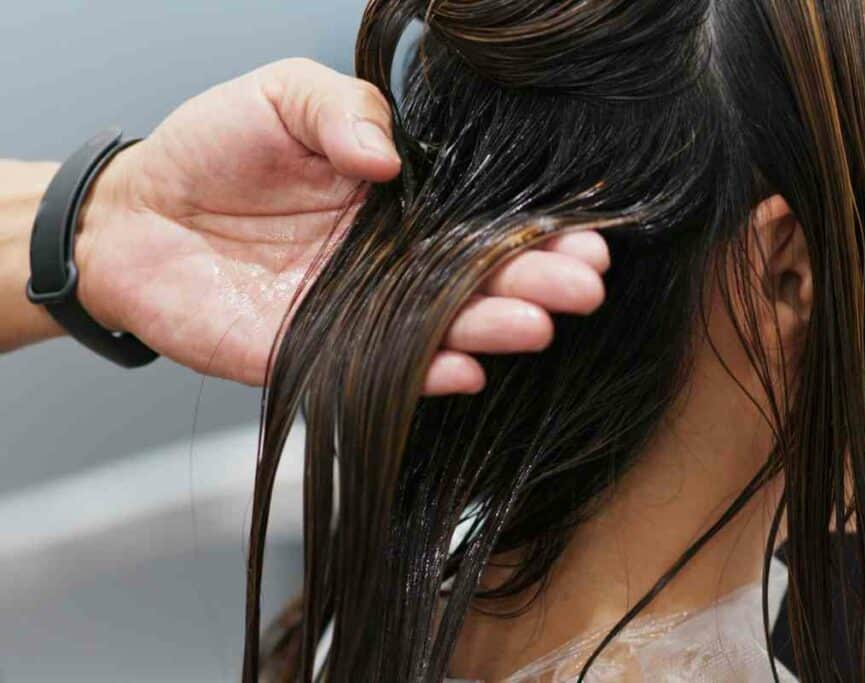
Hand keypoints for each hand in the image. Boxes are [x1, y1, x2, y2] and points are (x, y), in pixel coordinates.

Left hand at [74, 58, 609, 392]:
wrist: (134, 216)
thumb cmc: (210, 148)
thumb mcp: (282, 97)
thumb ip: (342, 111)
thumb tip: (393, 159)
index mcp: (399, 202)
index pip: (481, 217)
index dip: (533, 226)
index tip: (581, 233)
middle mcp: (394, 264)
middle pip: (476, 277)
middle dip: (534, 282)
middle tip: (581, 286)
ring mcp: (362, 315)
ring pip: (441, 328)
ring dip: (492, 329)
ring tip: (536, 323)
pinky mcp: (319, 358)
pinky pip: (381, 372)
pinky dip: (422, 376)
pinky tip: (464, 369)